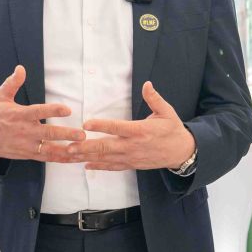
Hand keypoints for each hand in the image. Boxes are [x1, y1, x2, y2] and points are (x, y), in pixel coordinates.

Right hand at [0, 65, 87, 161]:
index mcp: (19, 115)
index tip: (67, 109)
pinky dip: (60, 159)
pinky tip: (74, 158)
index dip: (53, 110)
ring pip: (49, 149)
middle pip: (48, 133)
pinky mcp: (28, 154)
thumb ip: (12, 83)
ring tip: (81, 149)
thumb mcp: (0, 97)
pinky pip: (46, 158)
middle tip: (81, 134)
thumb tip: (21, 68)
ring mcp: (27, 145)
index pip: (39, 112)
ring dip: (66, 150)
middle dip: (66, 134)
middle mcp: (25, 131)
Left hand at [78, 82, 196, 171]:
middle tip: (70, 145)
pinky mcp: (132, 164)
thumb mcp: (167, 112)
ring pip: (106, 158)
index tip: (86, 123)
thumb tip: (147, 84)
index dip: (101, 125)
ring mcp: (131, 157)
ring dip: (87, 156)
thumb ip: (154, 98)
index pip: (117, 127)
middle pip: (106, 147)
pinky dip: (99, 167)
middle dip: (86, 146)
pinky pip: (113, 167)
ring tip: (71, 155)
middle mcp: (133, 145)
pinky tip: (86, 165)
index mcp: (140, 130)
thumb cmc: (173, 130)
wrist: (182, 153)